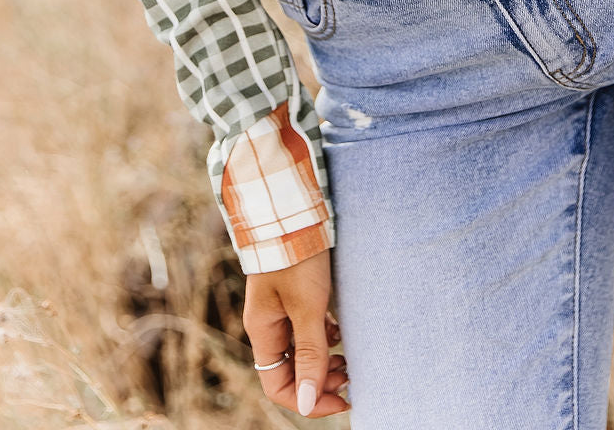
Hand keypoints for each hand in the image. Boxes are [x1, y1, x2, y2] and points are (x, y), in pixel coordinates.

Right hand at [243, 248, 349, 417]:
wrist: (293, 210)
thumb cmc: (297, 257)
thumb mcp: (308, 308)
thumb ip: (310, 354)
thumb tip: (309, 403)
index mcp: (263, 331)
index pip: (278, 385)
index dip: (309, 399)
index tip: (342, 398)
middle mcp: (269, 323)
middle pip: (291, 370)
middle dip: (320, 380)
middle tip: (351, 376)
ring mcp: (281, 308)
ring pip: (302, 349)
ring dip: (324, 360)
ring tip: (349, 359)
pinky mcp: (295, 293)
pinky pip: (308, 328)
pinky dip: (325, 337)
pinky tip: (340, 331)